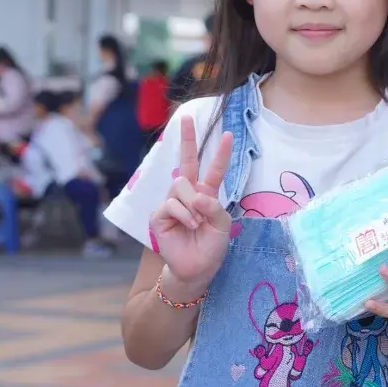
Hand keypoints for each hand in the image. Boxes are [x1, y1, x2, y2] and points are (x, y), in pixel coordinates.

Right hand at [149, 115, 234, 286]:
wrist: (197, 268)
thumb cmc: (211, 245)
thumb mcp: (222, 223)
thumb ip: (213, 206)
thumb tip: (196, 196)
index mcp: (207, 193)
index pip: (214, 169)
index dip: (220, 152)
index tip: (228, 134)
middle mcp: (189, 194)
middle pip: (186, 161)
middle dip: (187, 139)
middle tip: (186, 119)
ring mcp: (172, 202)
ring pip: (181, 185)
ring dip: (193, 204)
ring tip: (196, 222)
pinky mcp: (159, 215)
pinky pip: (171, 203)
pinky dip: (184, 214)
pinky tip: (188, 226)